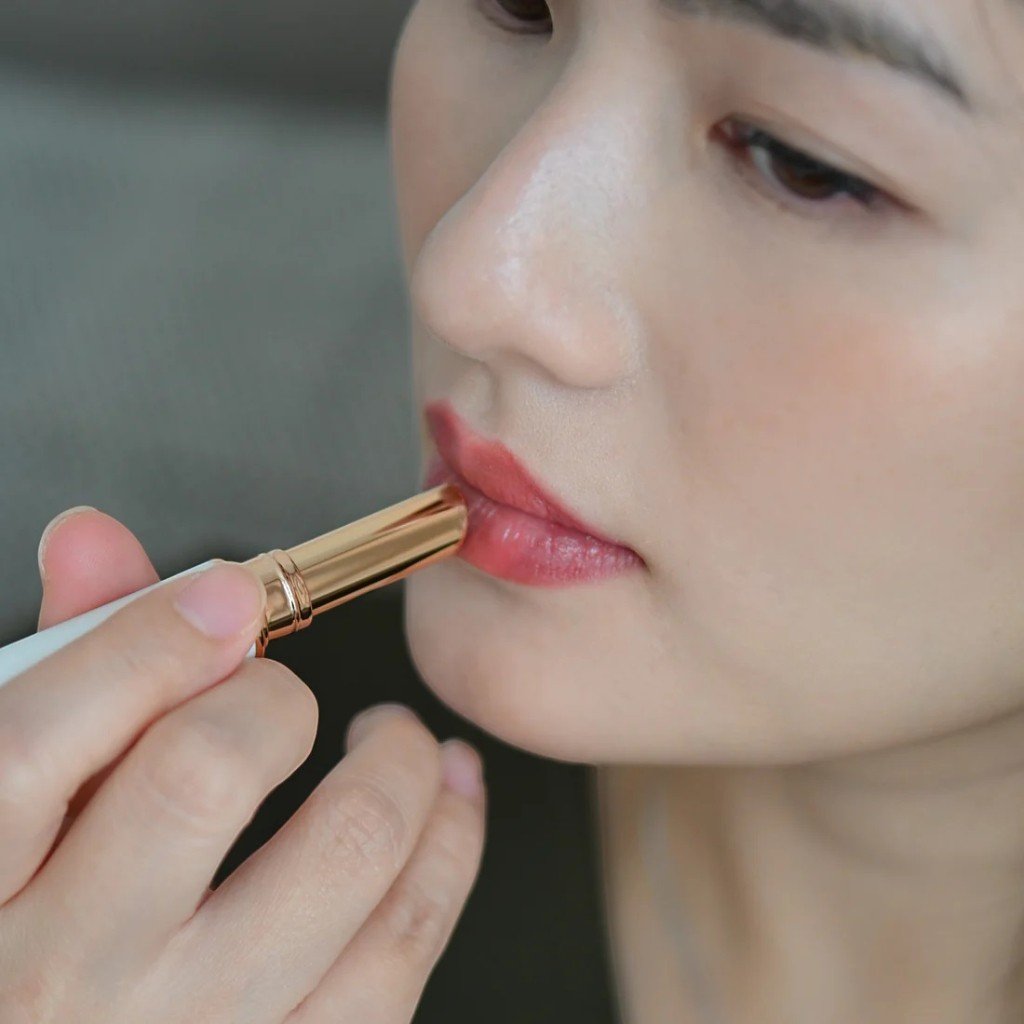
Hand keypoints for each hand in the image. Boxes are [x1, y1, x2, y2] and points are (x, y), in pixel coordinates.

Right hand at [0, 506, 485, 1022]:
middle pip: (203, 778)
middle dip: (270, 699)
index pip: (38, 742)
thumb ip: (60, 675)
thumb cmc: (32, 943)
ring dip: (396, 762)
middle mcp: (73, 982)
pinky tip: (449, 800)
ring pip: (342, 854)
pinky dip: (450, 846)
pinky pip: (405, 947)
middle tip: (286, 694)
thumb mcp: (9, 808)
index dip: (145, 640)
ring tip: (393, 738)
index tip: (225, 595)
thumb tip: (96, 539)